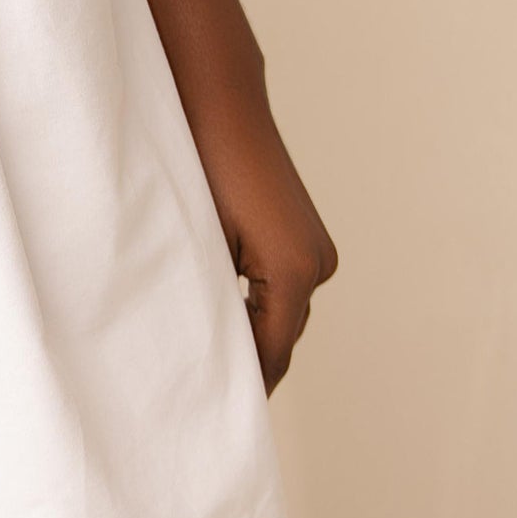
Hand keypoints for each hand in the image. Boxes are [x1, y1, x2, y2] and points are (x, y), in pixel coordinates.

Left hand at [191, 94, 337, 394]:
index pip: (268, 354)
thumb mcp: (198, 241)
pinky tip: (221, 316)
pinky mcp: (305, 237)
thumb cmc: (198, 165)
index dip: (243, 386)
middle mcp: (318, 266)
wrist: (217, 102)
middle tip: (200, 396)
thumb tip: (207, 350)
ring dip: (250, 334)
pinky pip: (282, 290)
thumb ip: (210, 300)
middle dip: (245, 365)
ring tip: (204, 362)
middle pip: (279, 339)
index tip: (213, 415)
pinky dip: (256, 307)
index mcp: (293, 273)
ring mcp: (316, 251)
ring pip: (281, 315)